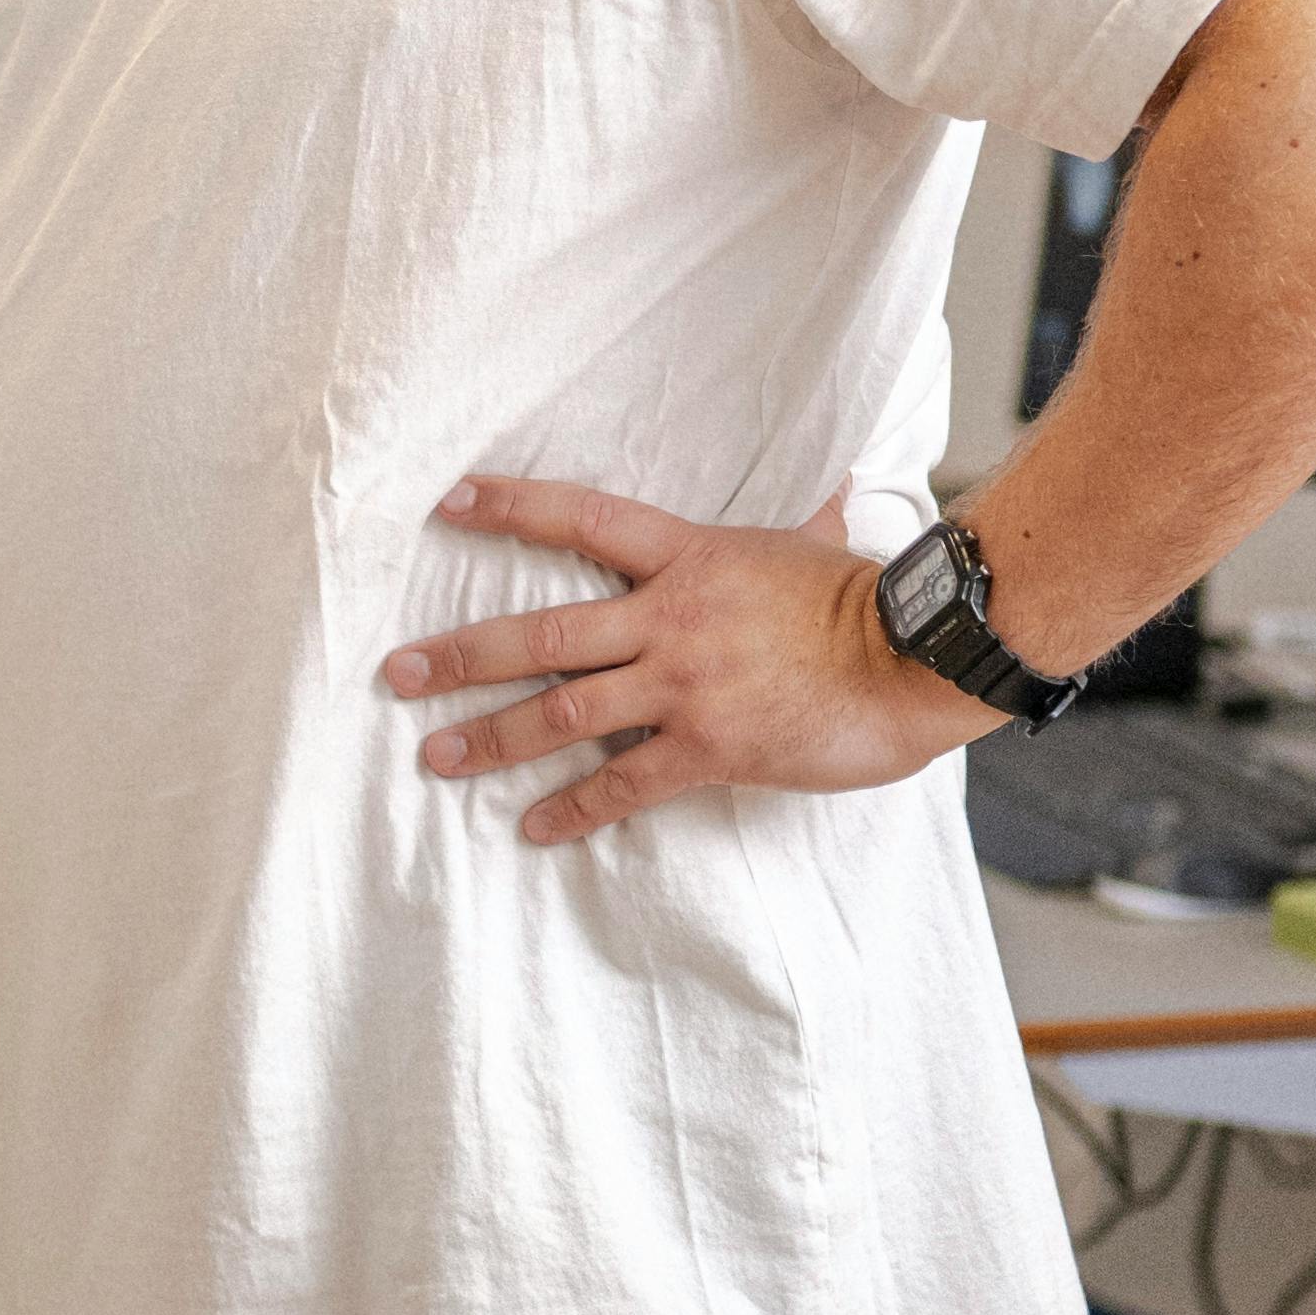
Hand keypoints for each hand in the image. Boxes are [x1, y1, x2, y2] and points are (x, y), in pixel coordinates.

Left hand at [383, 476, 1004, 843]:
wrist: (919, 658)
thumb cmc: (870, 599)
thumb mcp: (815, 541)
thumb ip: (802, 518)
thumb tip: (833, 486)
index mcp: (688, 556)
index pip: (581, 519)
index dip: (511, 507)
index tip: (448, 502)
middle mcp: (670, 618)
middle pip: (541, 635)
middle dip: (461, 656)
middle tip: (397, 675)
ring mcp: (685, 685)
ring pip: (563, 714)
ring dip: (492, 738)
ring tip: (436, 756)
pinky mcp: (710, 747)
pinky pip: (624, 784)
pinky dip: (574, 809)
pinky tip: (532, 828)